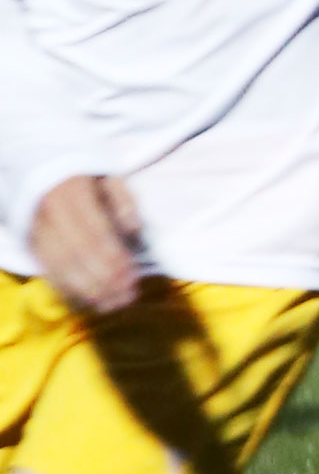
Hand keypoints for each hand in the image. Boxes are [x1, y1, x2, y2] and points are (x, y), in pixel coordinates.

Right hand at [30, 173, 144, 318]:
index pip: (96, 233)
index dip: (115, 259)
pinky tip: (87, 300)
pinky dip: (67, 289)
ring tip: (112, 304)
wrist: (43, 169)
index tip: (134, 277)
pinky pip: (46, 270)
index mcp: (73, 193)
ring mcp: (36, 229)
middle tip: (127, 296)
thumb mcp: (109, 177)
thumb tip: (134, 230)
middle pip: (78, 254)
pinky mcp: (29, 242)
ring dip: (87, 290)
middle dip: (104, 279)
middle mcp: (50, 213)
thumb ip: (124, 201)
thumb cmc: (84, 176)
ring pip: (60, 266)